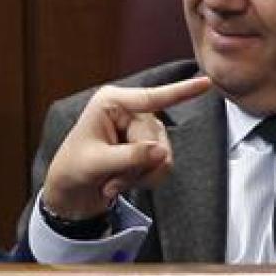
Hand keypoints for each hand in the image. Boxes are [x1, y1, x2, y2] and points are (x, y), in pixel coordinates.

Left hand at [40, 75, 211, 218]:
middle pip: (156, 138)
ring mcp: (141, 129)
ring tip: (112, 184)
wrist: (69, 192)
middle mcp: (130, 111)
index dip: (181, 91)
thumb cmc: (73, 169)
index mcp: (112, 102)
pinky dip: (145, 180)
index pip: (151, 98)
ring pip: (162, 155)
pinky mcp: (147, 146)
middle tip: (111, 181)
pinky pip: (163, 165)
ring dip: (139, 176)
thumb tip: (163, 153)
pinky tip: (122, 183)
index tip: (206, 82)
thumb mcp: (97, 163)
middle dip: (136, 166)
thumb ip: (131, 157)